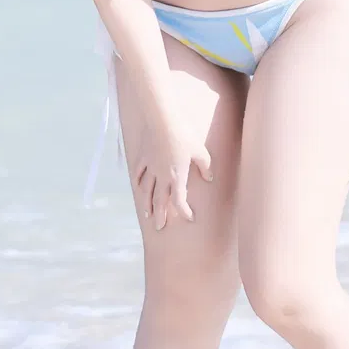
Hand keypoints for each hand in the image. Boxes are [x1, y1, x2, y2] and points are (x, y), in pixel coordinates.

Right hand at [127, 101, 212, 231]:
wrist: (161, 120)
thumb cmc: (183, 135)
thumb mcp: (200, 151)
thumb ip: (204, 167)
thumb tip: (209, 178)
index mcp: (177, 177)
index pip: (179, 201)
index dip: (184, 212)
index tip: (190, 217)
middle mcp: (161, 176)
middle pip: (160, 201)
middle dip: (161, 216)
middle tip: (160, 227)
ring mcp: (150, 168)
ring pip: (147, 191)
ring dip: (147, 205)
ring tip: (148, 215)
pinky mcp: (142, 158)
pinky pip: (139, 175)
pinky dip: (139, 183)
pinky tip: (139, 188)